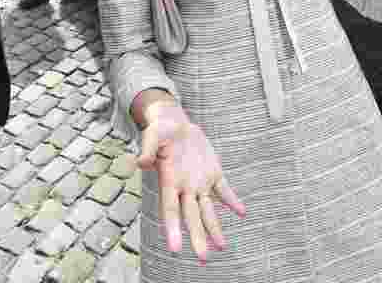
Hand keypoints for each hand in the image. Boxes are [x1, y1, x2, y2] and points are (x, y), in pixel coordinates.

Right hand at [139, 103, 245, 263]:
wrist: (174, 123)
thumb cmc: (159, 131)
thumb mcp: (151, 136)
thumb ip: (147, 150)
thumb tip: (139, 162)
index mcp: (169, 180)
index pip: (171, 210)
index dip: (173, 229)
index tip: (175, 249)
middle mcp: (184, 187)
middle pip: (191, 216)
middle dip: (198, 236)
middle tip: (204, 258)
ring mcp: (199, 182)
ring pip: (208, 209)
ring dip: (215, 227)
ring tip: (222, 246)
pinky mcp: (212, 172)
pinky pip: (224, 190)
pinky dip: (232, 200)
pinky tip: (242, 212)